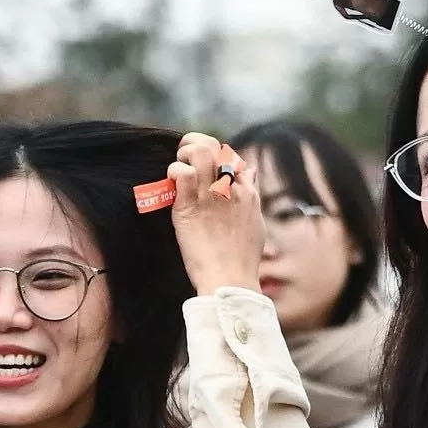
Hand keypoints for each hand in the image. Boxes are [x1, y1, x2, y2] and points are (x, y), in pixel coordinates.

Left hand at [168, 132, 264, 295]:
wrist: (230, 281)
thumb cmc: (241, 260)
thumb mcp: (255, 222)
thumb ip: (251, 195)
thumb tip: (249, 171)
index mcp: (247, 192)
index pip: (231, 157)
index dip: (215, 159)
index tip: (206, 173)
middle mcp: (230, 188)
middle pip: (215, 147)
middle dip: (196, 146)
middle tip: (186, 162)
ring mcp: (210, 196)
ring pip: (198, 152)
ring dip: (183, 155)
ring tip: (178, 171)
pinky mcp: (189, 206)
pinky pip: (181, 172)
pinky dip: (174, 172)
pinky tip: (173, 185)